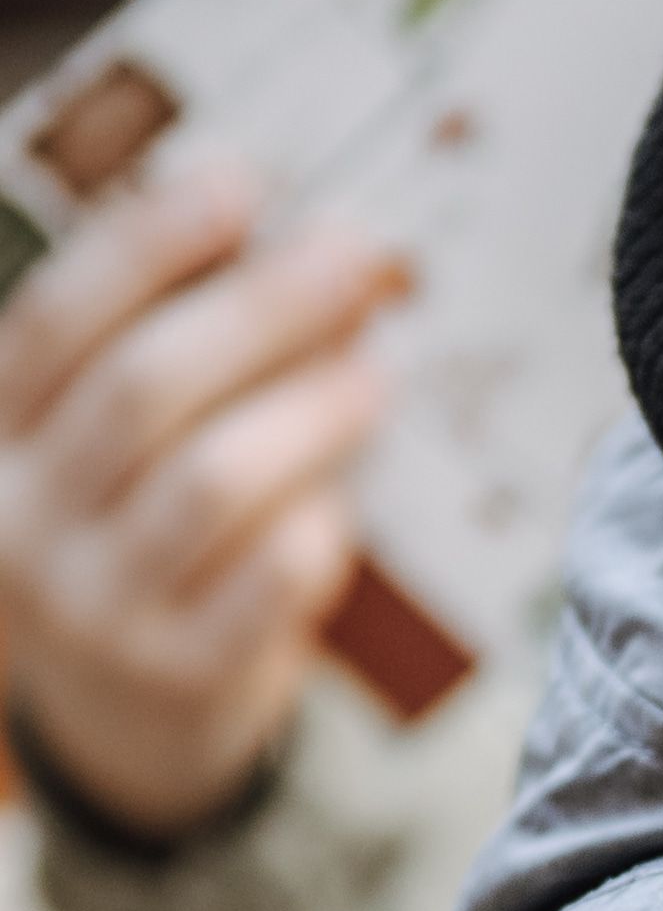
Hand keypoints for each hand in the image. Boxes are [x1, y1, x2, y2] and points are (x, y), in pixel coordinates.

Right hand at [0, 155, 400, 843]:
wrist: (127, 729)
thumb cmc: (144, 547)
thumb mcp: (130, 450)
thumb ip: (200, 357)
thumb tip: (323, 252)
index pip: (54, 322)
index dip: (145, 245)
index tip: (239, 181)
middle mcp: (24, 524)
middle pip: (143, 388)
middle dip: (262, 307)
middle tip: (357, 256)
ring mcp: (95, 611)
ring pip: (210, 481)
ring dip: (309, 409)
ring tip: (378, 372)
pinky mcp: (178, 680)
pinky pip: (266, 583)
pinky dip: (316, 527)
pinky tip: (342, 504)